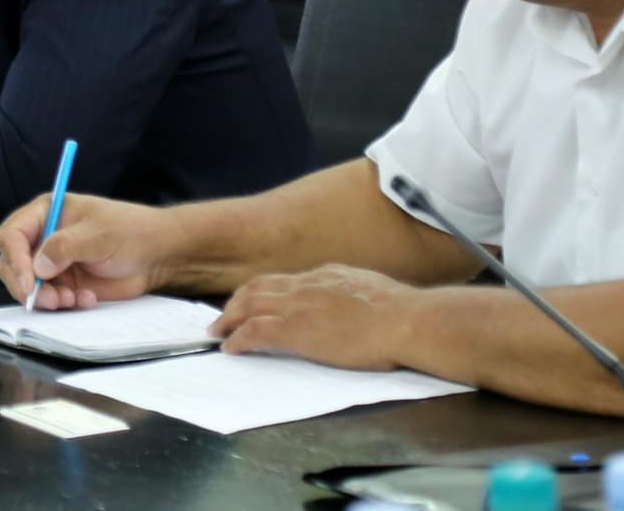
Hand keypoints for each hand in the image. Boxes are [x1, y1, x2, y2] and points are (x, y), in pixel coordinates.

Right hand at [0, 192, 171, 310]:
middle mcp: (43, 237)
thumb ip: (65, 247)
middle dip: (25, 284)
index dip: (14, 258)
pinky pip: (49, 299)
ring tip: (72, 300)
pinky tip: (86, 300)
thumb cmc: (130, 231)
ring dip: (45, 297)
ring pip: (27, 285)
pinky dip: (63, 305)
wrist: (155, 255)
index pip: (12, 235)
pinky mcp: (64, 284)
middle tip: (50, 299)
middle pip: (11, 263)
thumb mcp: (98, 234)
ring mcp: (52, 263)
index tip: (28, 280)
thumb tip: (37, 266)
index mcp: (46, 213)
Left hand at [210, 264, 417, 369]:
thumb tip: (352, 302)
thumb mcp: (371, 290)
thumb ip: (353, 292)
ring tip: (218, 331)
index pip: (285, 280)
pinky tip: (229, 348)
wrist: (405, 320)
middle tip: (224, 315)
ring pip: (250, 305)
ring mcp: (299, 306)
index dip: (265, 291)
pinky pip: (255, 331)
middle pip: (260, 287)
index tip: (254, 301)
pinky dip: (237, 338)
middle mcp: (307, 284)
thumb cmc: (401, 313)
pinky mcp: (296, 330)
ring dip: (229, 318)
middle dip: (238, 300)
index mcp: (326, 275)